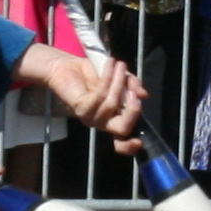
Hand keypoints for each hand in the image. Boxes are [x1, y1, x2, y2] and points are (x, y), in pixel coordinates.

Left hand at [18, 41, 141, 138]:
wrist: (66, 66)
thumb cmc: (94, 75)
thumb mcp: (121, 78)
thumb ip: (133, 85)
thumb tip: (143, 95)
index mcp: (112, 120)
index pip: (120, 143)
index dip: (130, 146)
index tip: (139, 141)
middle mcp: (101, 123)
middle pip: (121, 129)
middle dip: (132, 111)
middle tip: (133, 91)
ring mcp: (90, 117)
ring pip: (112, 105)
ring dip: (119, 82)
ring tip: (120, 65)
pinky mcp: (81, 107)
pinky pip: (99, 95)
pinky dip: (108, 77)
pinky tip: (110, 64)